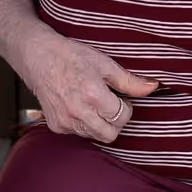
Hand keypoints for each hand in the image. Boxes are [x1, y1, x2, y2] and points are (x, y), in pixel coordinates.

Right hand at [19, 30, 157, 143]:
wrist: (37, 56)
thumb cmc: (71, 56)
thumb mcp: (103, 63)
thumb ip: (129, 81)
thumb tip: (153, 87)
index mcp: (92, 94)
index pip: (122, 116)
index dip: (126, 107)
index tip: (120, 97)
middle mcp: (78, 112)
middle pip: (110, 134)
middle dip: (115, 121)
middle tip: (110, 104)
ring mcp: (65, 121)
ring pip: (94, 136)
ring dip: (99, 124)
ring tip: (93, 103)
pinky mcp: (55, 125)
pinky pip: (78, 133)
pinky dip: (83, 124)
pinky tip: (78, 106)